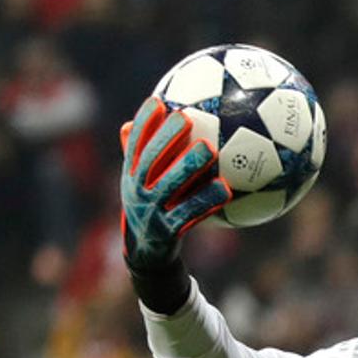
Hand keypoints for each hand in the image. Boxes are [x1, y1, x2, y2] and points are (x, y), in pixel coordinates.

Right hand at [118, 95, 229, 273]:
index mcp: (130, 176)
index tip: (158, 101)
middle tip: (185, 117)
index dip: (144, 123)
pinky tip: (226, 188)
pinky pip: (190, 215)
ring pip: (168, 186)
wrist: (146, 255)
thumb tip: (142, 122)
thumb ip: (145, 157)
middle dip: (165, 137)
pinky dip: (207, 201)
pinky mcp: (167, 232)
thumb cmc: (152, 209)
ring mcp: (150, 212)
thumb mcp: (142, 184)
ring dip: (188, 165)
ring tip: (210, 147)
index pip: (134, 145)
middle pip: (149, 161)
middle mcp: (135, 191)